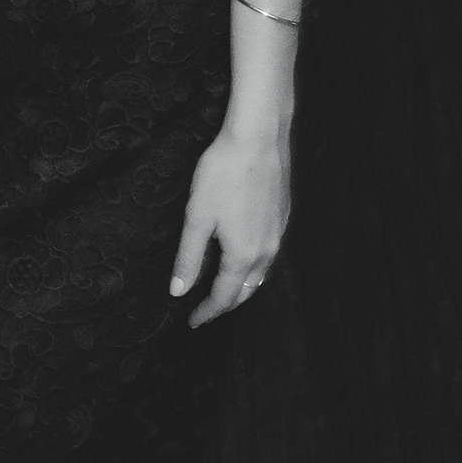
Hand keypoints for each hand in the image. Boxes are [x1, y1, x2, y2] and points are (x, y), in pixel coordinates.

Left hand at [170, 122, 288, 323]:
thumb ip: (188, 257)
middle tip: (204, 311)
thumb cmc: (223, 175)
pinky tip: (243, 259)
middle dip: (225, 304)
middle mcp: (266, 251)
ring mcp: (279, 235)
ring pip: (260, 275)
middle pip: (246, 291)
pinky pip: (268, 256)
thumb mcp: (197, 217)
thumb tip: (178, 291)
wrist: (258, 140)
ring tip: (222, 291)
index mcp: (243, 256)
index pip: (223, 296)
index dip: (207, 312)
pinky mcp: (283, 218)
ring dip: (241, 288)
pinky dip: (253, 268)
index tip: (191, 322)